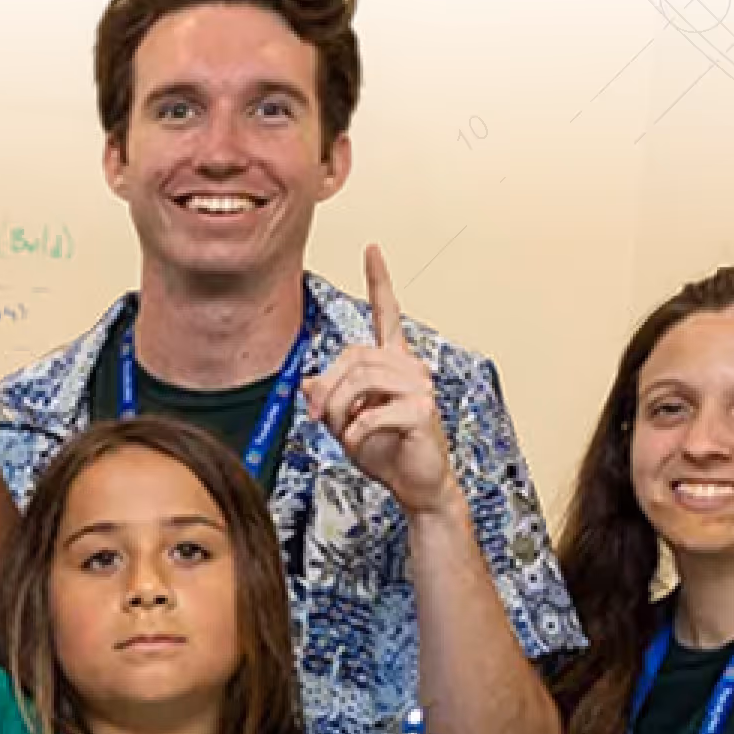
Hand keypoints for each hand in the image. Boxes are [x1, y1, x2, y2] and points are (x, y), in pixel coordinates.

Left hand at [301, 247, 455, 512]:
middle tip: (321, 418)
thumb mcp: (345, 422)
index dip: (379, 281)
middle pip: (352, 357)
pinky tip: (360, 444)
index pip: (387, 313)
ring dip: (339, 412)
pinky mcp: (422, 410)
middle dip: (328, 390)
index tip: (372, 249)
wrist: (416, 484)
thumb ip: (328, 398)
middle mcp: (410, 367)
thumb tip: (311, 383)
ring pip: (359, 382)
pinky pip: (371, 414)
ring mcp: (420, 387)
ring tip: (345, 432)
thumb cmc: (386, 450)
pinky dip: (356, 434)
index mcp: (393, 363)